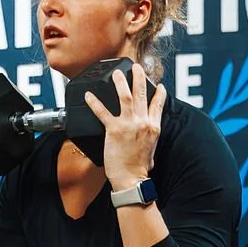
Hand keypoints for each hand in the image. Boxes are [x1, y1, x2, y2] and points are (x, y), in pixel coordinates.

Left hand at [83, 64, 165, 192]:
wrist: (131, 179)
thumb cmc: (139, 169)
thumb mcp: (151, 150)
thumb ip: (150, 138)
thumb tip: (148, 135)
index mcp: (153, 127)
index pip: (158, 104)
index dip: (159, 93)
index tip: (159, 85)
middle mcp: (143, 123)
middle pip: (142, 94)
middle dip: (139, 77)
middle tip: (136, 66)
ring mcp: (129, 125)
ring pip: (126, 96)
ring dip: (121, 82)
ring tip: (116, 73)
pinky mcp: (114, 130)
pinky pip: (102, 112)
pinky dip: (94, 102)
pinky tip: (88, 95)